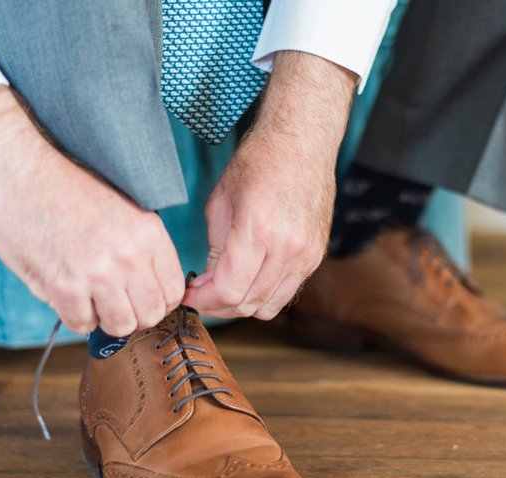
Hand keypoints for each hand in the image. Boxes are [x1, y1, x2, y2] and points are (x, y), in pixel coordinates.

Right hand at [0, 85, 184, 335]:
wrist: (16, 173)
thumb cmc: (66, 189)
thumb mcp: (124, 209)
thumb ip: (142, 249)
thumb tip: (152, 292)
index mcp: (148, 233)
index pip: (173, 291)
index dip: (157, 301)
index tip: (140, 297)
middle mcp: (129, 255)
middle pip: (150, 314)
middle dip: (133, 314)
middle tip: (114, 301)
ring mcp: (98, 273)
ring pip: (121, 325)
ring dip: (106, 318)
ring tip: (91, 297)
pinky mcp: (64, 286)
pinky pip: (82, 325)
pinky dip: (75, 316)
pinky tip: (68, 294)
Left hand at [183, 51, 356, 319]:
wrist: (302, 143)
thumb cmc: (259, 162)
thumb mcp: (220, 202)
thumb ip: (214, 248)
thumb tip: (208, 283)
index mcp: (258, 230)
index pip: (228, 290)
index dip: (202, 300)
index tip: (189, 296)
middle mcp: (287, 247)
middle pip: (247, 303)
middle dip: (218, 305)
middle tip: (201, 295)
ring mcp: (306, 254)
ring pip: (268, 306)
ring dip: (242, 305)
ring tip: (225, 289)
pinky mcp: (316, 256)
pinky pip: (286, 292)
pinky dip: (264, 294)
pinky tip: (249, 279)